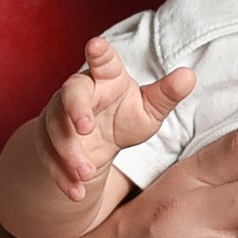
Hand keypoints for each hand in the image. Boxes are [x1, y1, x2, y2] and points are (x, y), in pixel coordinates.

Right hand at [41, 38, 194, 199]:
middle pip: (70, 95)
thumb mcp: (150, 107)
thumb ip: (167, 93)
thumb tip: (189, 76)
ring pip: (57, 130)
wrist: (98, 142)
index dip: (100, 52)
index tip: (96, 44)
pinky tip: (76, 193)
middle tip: (86, 128)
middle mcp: (78, 91)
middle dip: (75, 110)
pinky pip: (50, 158)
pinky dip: (61, 176)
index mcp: (106, 76)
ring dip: (69, 152)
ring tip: (85, 173)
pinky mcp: (47, 141)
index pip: (104, 61)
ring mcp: (58, 116)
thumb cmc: (126, 115)